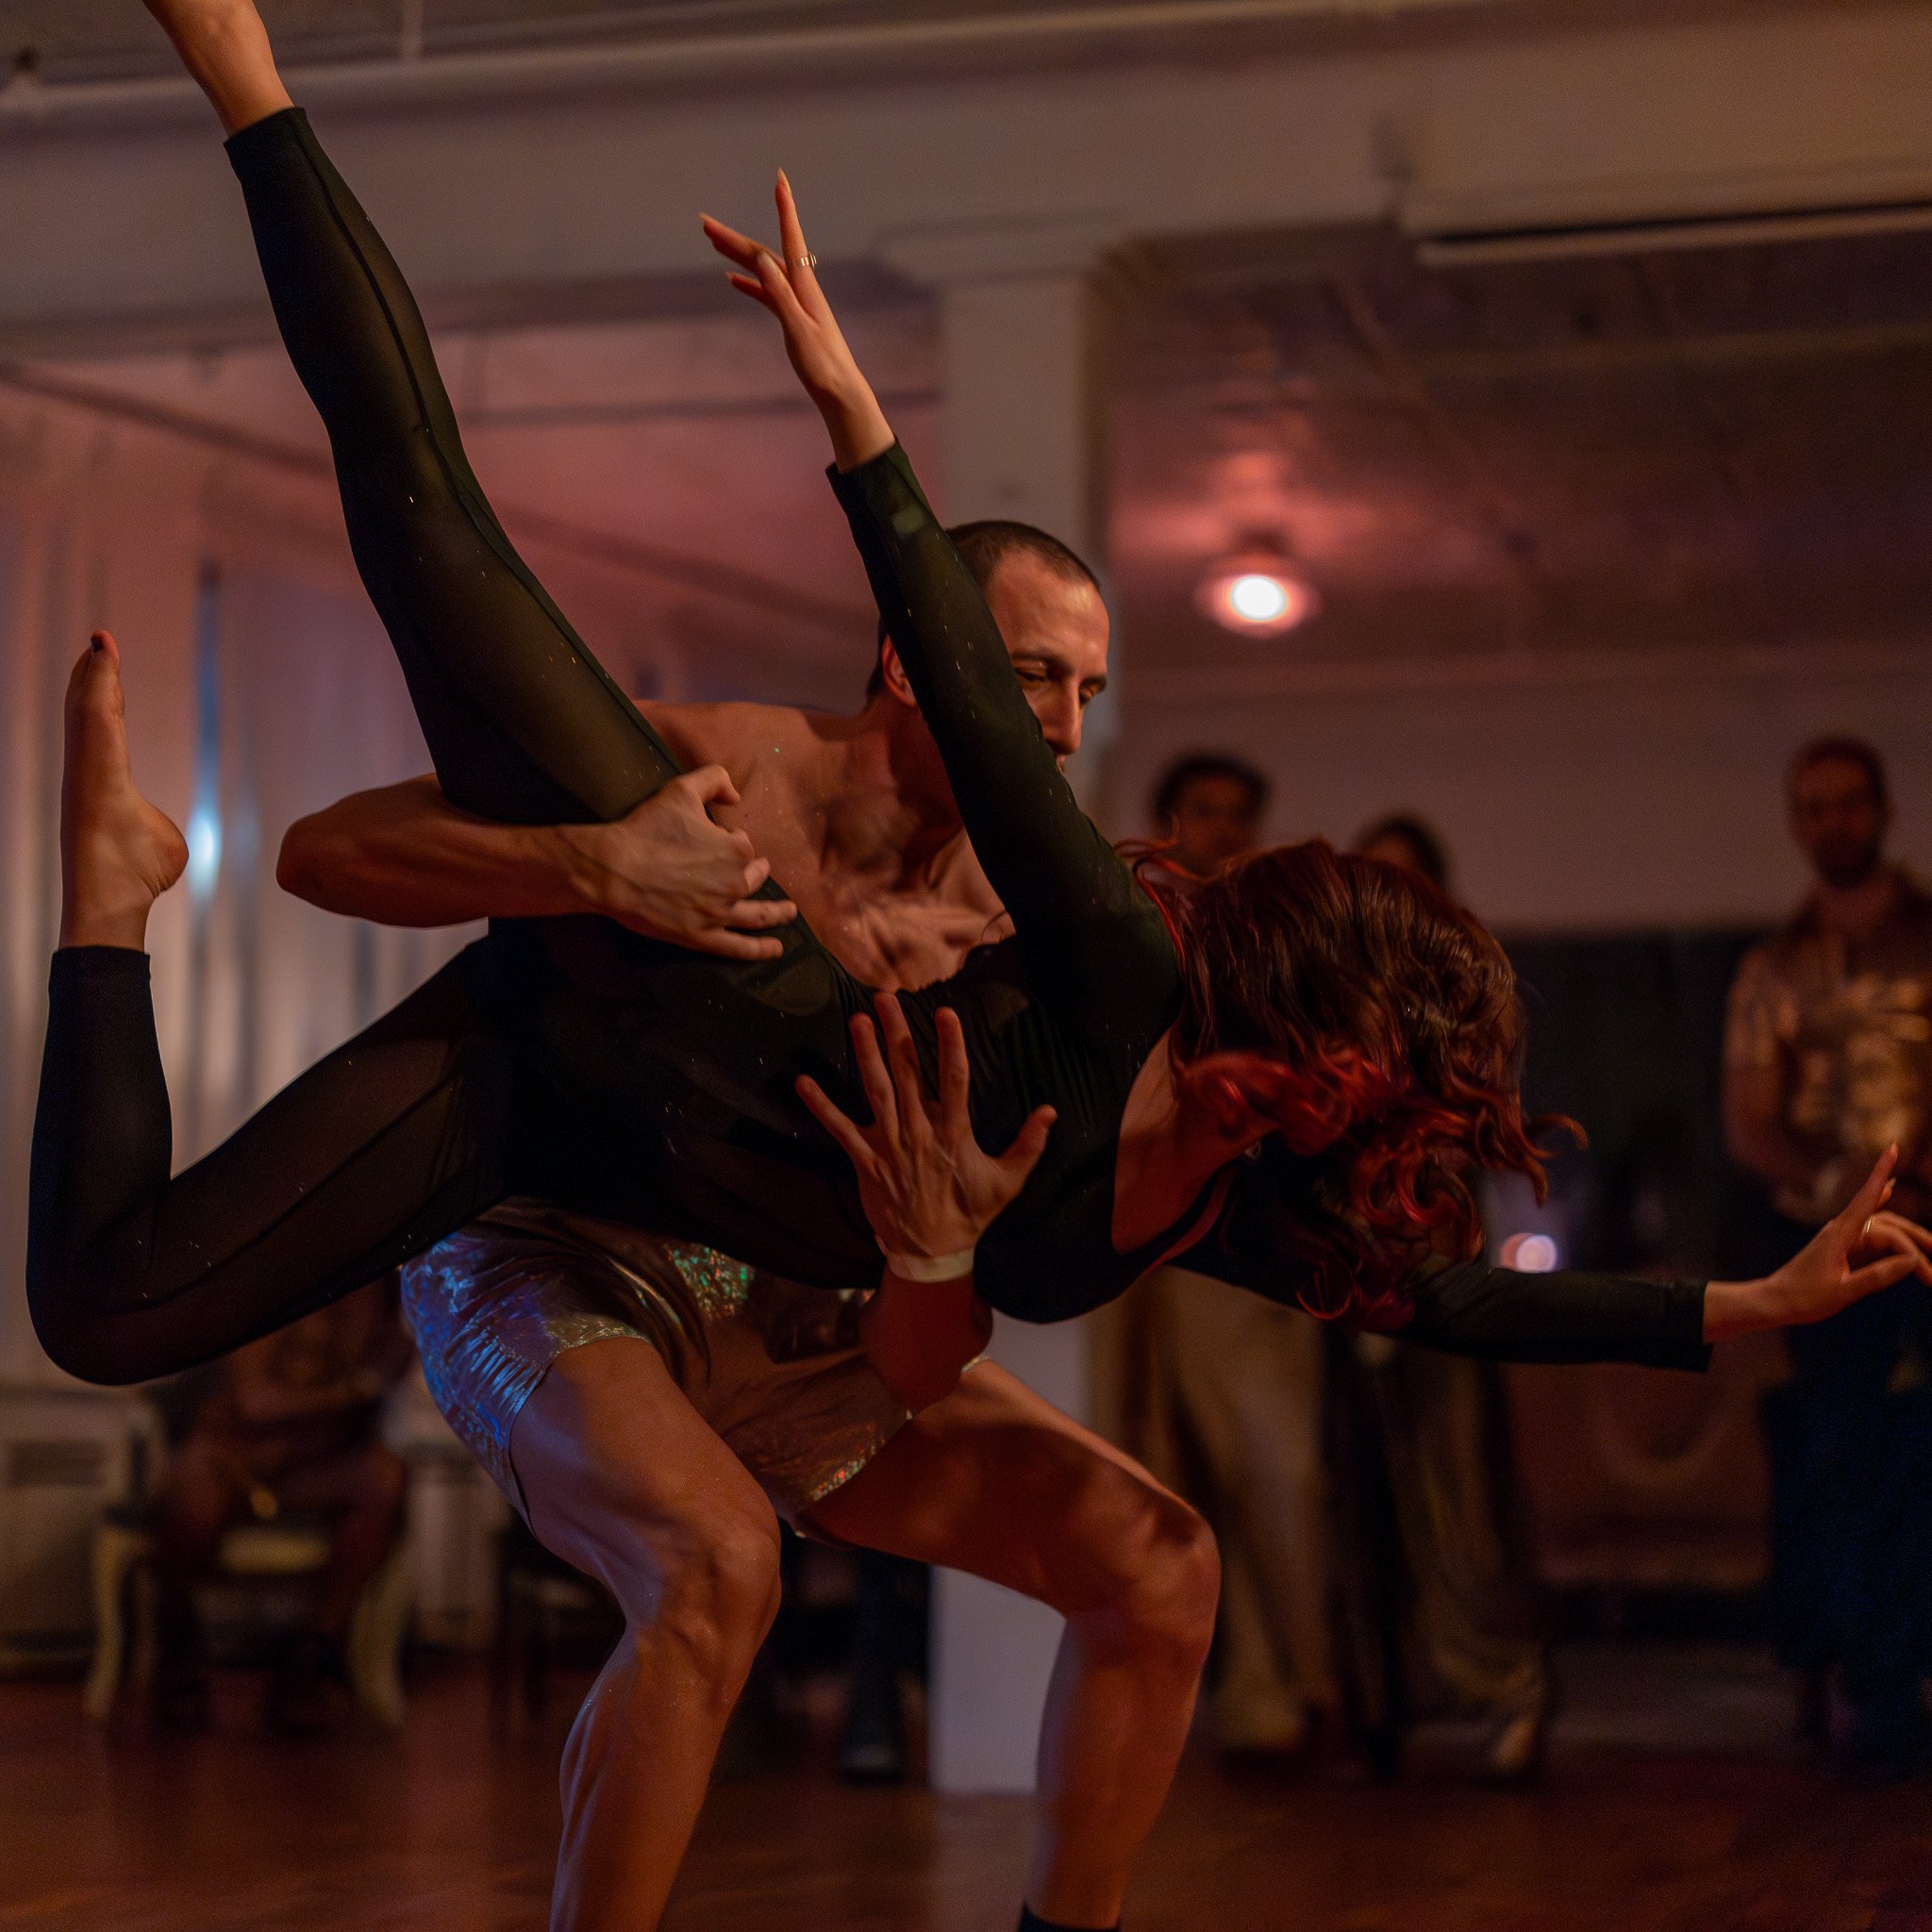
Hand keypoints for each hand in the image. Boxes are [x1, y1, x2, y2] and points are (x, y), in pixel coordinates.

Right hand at [562, 766, 796, 959]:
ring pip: (758, 915)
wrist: (613, 869)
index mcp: (736, 850)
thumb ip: (715, 780)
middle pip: (752, 878)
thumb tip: (735, 796)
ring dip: (778, 913)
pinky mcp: (702, 937)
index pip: (743, 845)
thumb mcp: (681, 790)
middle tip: (758, 871)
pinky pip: (739, 947)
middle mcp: (734, 884)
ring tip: (789, 913)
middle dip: (756, 872)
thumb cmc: (646, 829)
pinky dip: (760, 949)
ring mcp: (720, 914)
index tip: (713, 838)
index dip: (728, 839)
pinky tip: (776, 949)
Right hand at [702, 175, 894, 470]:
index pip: (791, 238)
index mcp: (804, 287)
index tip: (780, 178)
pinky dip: (749, 283)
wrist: (840, 392)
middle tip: (704, 222)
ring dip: (737, 255)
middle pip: (764, 254)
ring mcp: (795, 303)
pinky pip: (766, 293)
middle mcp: (800, 288)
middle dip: (734, 237)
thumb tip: (763, 259)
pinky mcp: (792, 319)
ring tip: (711, 241)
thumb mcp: (798, 329)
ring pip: (762, 270)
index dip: (785, 208)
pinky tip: (732, 280)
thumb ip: (781, 294)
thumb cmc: (823, 366)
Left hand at [796, 993, 1054, 1263]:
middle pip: (908, 1074)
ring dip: (865, 1054)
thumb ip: (1029, 1144)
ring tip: (857, 1020)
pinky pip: (839, 1130)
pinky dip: (821, 1106)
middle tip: (886, 997)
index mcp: (954, 1134)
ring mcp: (889, 1146)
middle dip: (897, 1033)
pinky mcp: (864, 1161)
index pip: (955, 1081)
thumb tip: (1050, 1110)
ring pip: (876, 1092)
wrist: (932, 1252)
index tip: (946, 1013)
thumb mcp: (1008, 1182)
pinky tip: (802, 1082)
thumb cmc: (971, 1214)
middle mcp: (919, 1133)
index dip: (951, 1045)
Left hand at [1704, 1146, 1931, 1339]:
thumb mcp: (1843, 1292)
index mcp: (1840, 1234)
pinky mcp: (1843, 1246)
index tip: (1893, 1146)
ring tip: (1931, 1272)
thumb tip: (1912, 1261)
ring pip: (1885, 1232)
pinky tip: (1890, 1191)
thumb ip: (1877, 1277)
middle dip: (1917, 1243)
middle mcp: (1842, 1229)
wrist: (1775, 1302)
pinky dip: (1886, 1214)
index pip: (1866, 1197)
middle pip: (1890, 1225)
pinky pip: (1873, 1230)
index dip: (1881, 1172)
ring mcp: (1843, 1237)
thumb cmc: (1804, 1298)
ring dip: (1909, 1246)